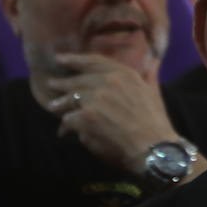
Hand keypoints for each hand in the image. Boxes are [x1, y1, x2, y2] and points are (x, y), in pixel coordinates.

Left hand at [45, 52, 175, 174]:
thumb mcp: (153, 92)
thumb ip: (148, 75)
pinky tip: (63, 132)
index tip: (61, 59)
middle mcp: (108, 81)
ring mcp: (95, 98)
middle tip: (51, 84)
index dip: (75, 59)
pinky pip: (68, 119)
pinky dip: (66, 126)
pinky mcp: (86, 117)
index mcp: (124, 73)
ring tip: (54, 106)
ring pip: (70, 98)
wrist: (153, 147)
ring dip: (60, 104)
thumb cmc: (155, 122)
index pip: (94, 61)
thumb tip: (152, 62)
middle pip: (78, 80)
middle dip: (63, 83)